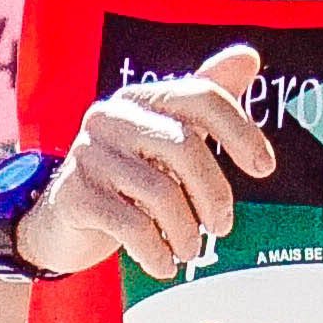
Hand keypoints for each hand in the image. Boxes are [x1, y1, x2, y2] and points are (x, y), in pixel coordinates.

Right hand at [29, 44, 274, 279]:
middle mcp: (112, 117)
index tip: (263, 168)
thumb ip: (204, 101)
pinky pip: (131, 224)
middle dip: (214, 193)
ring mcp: (89, 155)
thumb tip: (248, 57)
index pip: (201, 97)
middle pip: (184, 145)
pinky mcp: (75, 195)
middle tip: (223, 225)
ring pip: (160, 190)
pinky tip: (163, 264)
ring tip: (189, 250)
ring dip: (186, 231)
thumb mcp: (166, 139)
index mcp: (141, 99)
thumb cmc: (124, 178)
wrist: (60, 220)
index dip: (240, 130)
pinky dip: (156, 251)